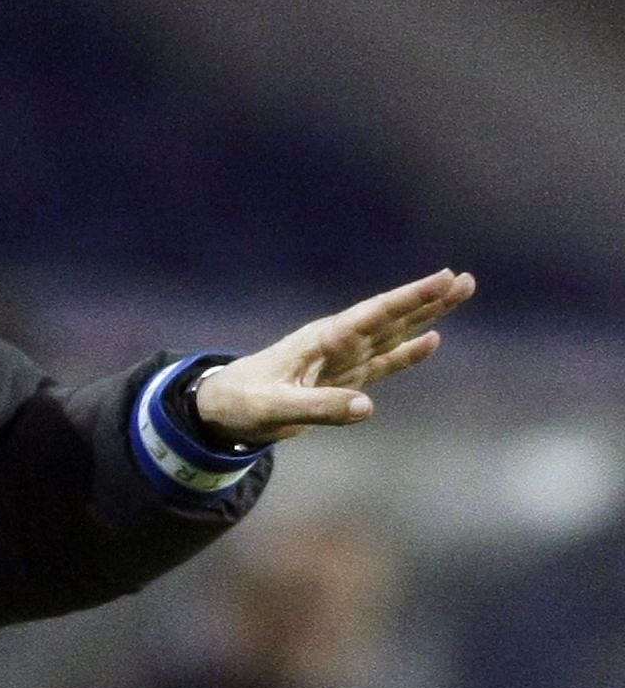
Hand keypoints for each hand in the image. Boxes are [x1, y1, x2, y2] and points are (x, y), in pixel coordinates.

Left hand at [194, 268, 475, 445]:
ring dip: (424, 317)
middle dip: (426, 299)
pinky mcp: (342, 378)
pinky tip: (432, 339)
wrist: (222, 406)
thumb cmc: (242, 403)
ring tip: (458, 295)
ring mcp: (341, 360)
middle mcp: (335, 344)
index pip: (372, 316)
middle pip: (389, 317)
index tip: (441, 278)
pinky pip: (382, 362)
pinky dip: (407, 352)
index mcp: (320, 342)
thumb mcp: (274, 408)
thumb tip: (368, 407)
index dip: (408, 298)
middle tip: (465, 279)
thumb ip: (318, 407)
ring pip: (391, 334)